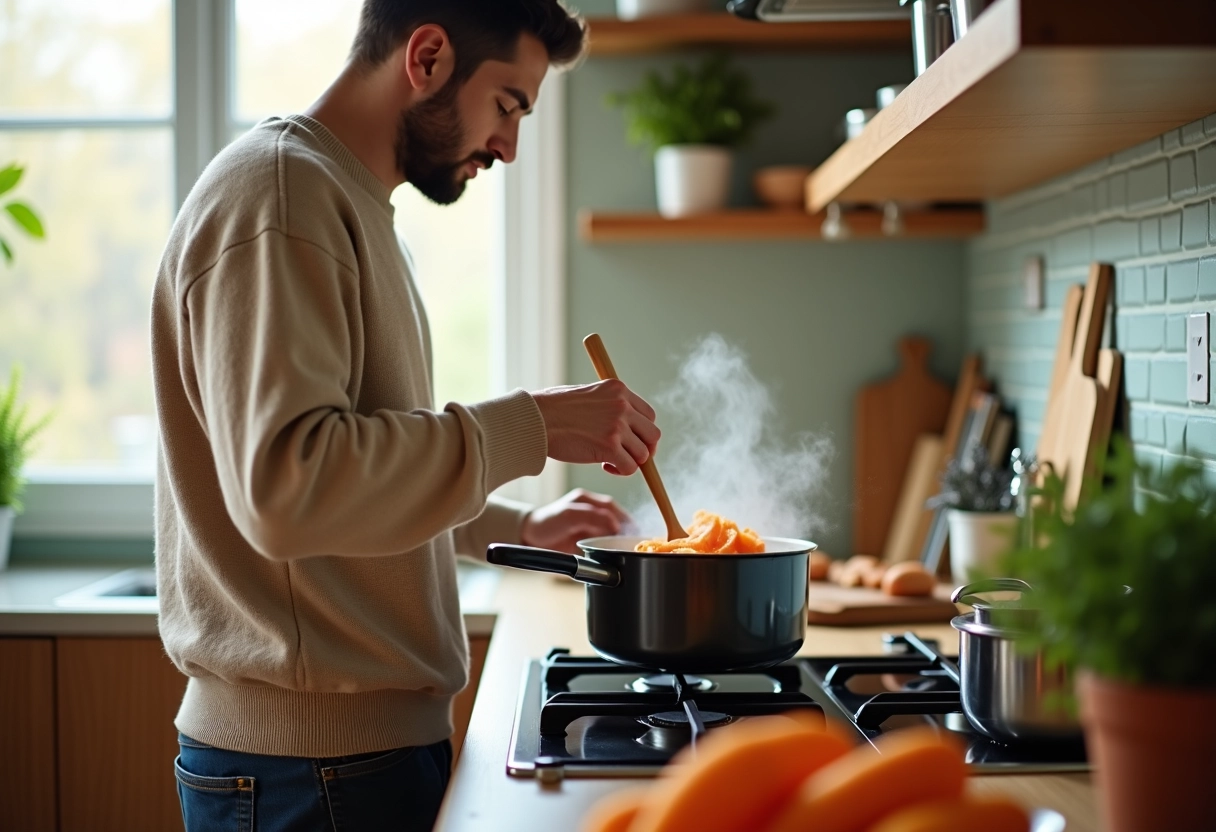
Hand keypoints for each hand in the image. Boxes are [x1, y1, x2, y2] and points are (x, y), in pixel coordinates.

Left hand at [520, 489, 630, 553]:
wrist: (529, 538)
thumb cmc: (545, 523)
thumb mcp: (569, 516)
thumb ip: (593, 517)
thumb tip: (616, 525)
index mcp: (587, 500)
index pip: (613, 508)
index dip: (625, 520)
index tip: (635, 533)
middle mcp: (591, 511)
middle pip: (617, 520)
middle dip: (626, 531)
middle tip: (633, 544)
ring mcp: (589, 525)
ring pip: (613, 532)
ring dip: (620, 540)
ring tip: (627, 549)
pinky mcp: (587, 539)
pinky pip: (605, 542)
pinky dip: (612, 547)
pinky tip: (616, 553)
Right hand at [531, 379, 660, 475]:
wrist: (535, 419)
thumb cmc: (553, 409)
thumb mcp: (588, 394)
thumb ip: (609, 405)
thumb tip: (625, 425)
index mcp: (618, 389)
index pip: (648, 415)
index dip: (642, 432)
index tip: (629, 440)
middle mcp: (622, 405)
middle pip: (653, 434)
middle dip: (643, 449)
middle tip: (626, 455)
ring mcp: (617, 426)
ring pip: (643, 454)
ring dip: (630, 462)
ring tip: (610, 461)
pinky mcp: (609, 446)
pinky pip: (630, 467)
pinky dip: (620, 471)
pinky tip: (604, 467)